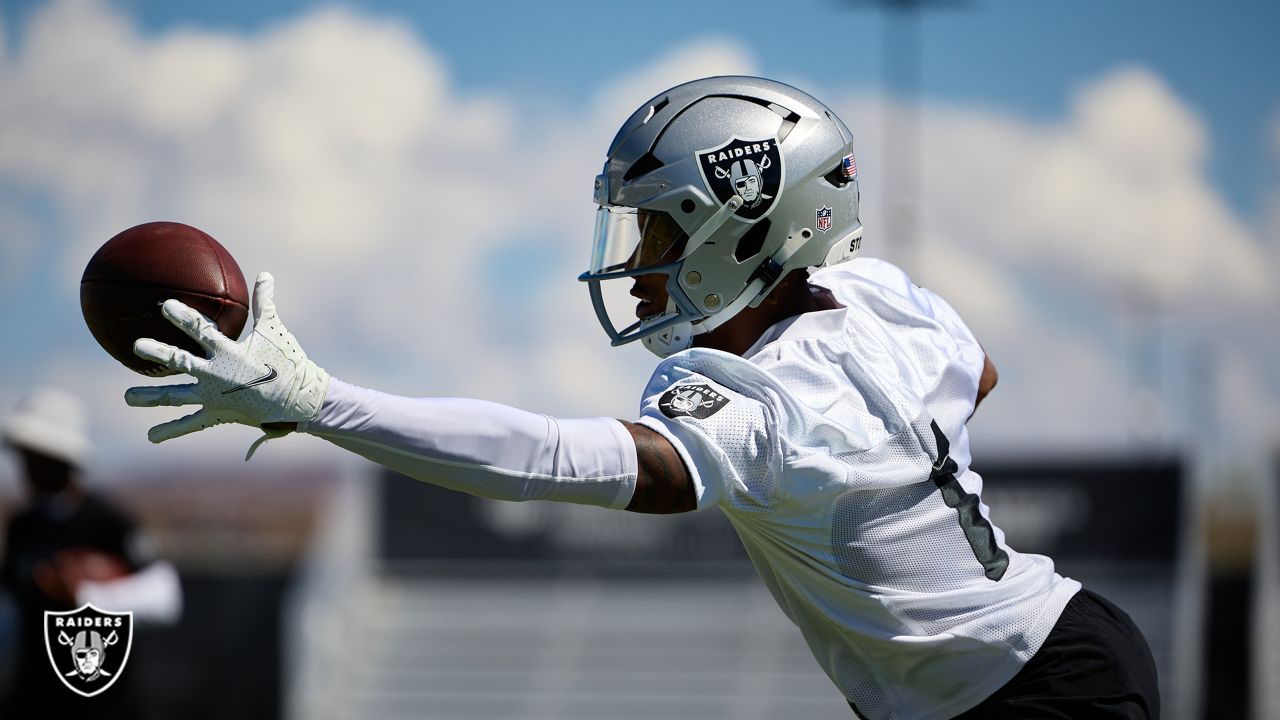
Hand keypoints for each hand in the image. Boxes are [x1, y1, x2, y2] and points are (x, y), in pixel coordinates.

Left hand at [125, 272, 328, 449]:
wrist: (298, 401)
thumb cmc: (288, 363)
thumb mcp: (275, 331)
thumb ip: (265, 303)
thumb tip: (265, 274)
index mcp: (228, 352)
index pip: (200, 330)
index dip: (182, 316)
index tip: (165, 306)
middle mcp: (215, 375)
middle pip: (180, 361)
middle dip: (157, 352)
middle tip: (136, 346)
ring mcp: (213, 397)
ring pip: (176, 396)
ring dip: (150, 397)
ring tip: (128, 398)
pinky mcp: (217, 414)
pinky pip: (191, 424)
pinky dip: (172, 430)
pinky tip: (152, 436)